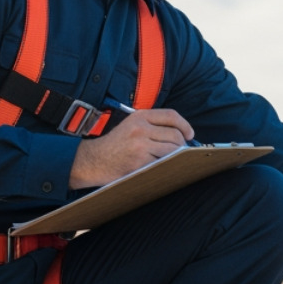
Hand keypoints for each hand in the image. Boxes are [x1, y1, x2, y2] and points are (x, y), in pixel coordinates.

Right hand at [69, 109, 194, 188]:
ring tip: (171, 160)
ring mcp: (140, 145)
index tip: (190, 134)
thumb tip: (182, 134)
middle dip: (181, 145)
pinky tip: (161, 168)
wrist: (92, 161)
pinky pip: (162, 164)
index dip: (185, 125)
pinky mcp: (140, 162)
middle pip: (175, 135)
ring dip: (176, 157)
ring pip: (172, 150)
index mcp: (139, 116)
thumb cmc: (114, 145)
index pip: (171, 115)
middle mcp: (140, 128)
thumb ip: (152, 126)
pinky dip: (166, 167)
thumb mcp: (130, 126)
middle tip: (180, 152)